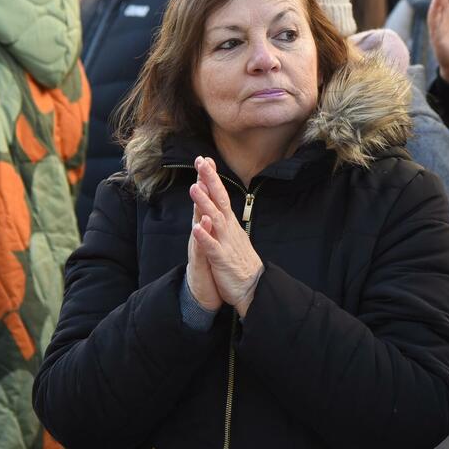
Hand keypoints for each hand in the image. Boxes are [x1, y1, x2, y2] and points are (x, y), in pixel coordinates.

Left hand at [189, 157, 263, 316]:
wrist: (253, 288)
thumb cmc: (240, 261)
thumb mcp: (233, 236)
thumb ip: (224, 220)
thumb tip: (217, 203)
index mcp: (229, 223)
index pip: (220, 196)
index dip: (212, 178)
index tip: (205, 160)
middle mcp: (228, 229)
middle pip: (219, 200)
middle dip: (210, 180)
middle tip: (201, 162)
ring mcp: (226, 243)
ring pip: (214, 220)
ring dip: (204, 204)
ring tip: (194, 188)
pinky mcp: (222, 260)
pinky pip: (212, 247)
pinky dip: (204, 236)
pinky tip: (196, 227)